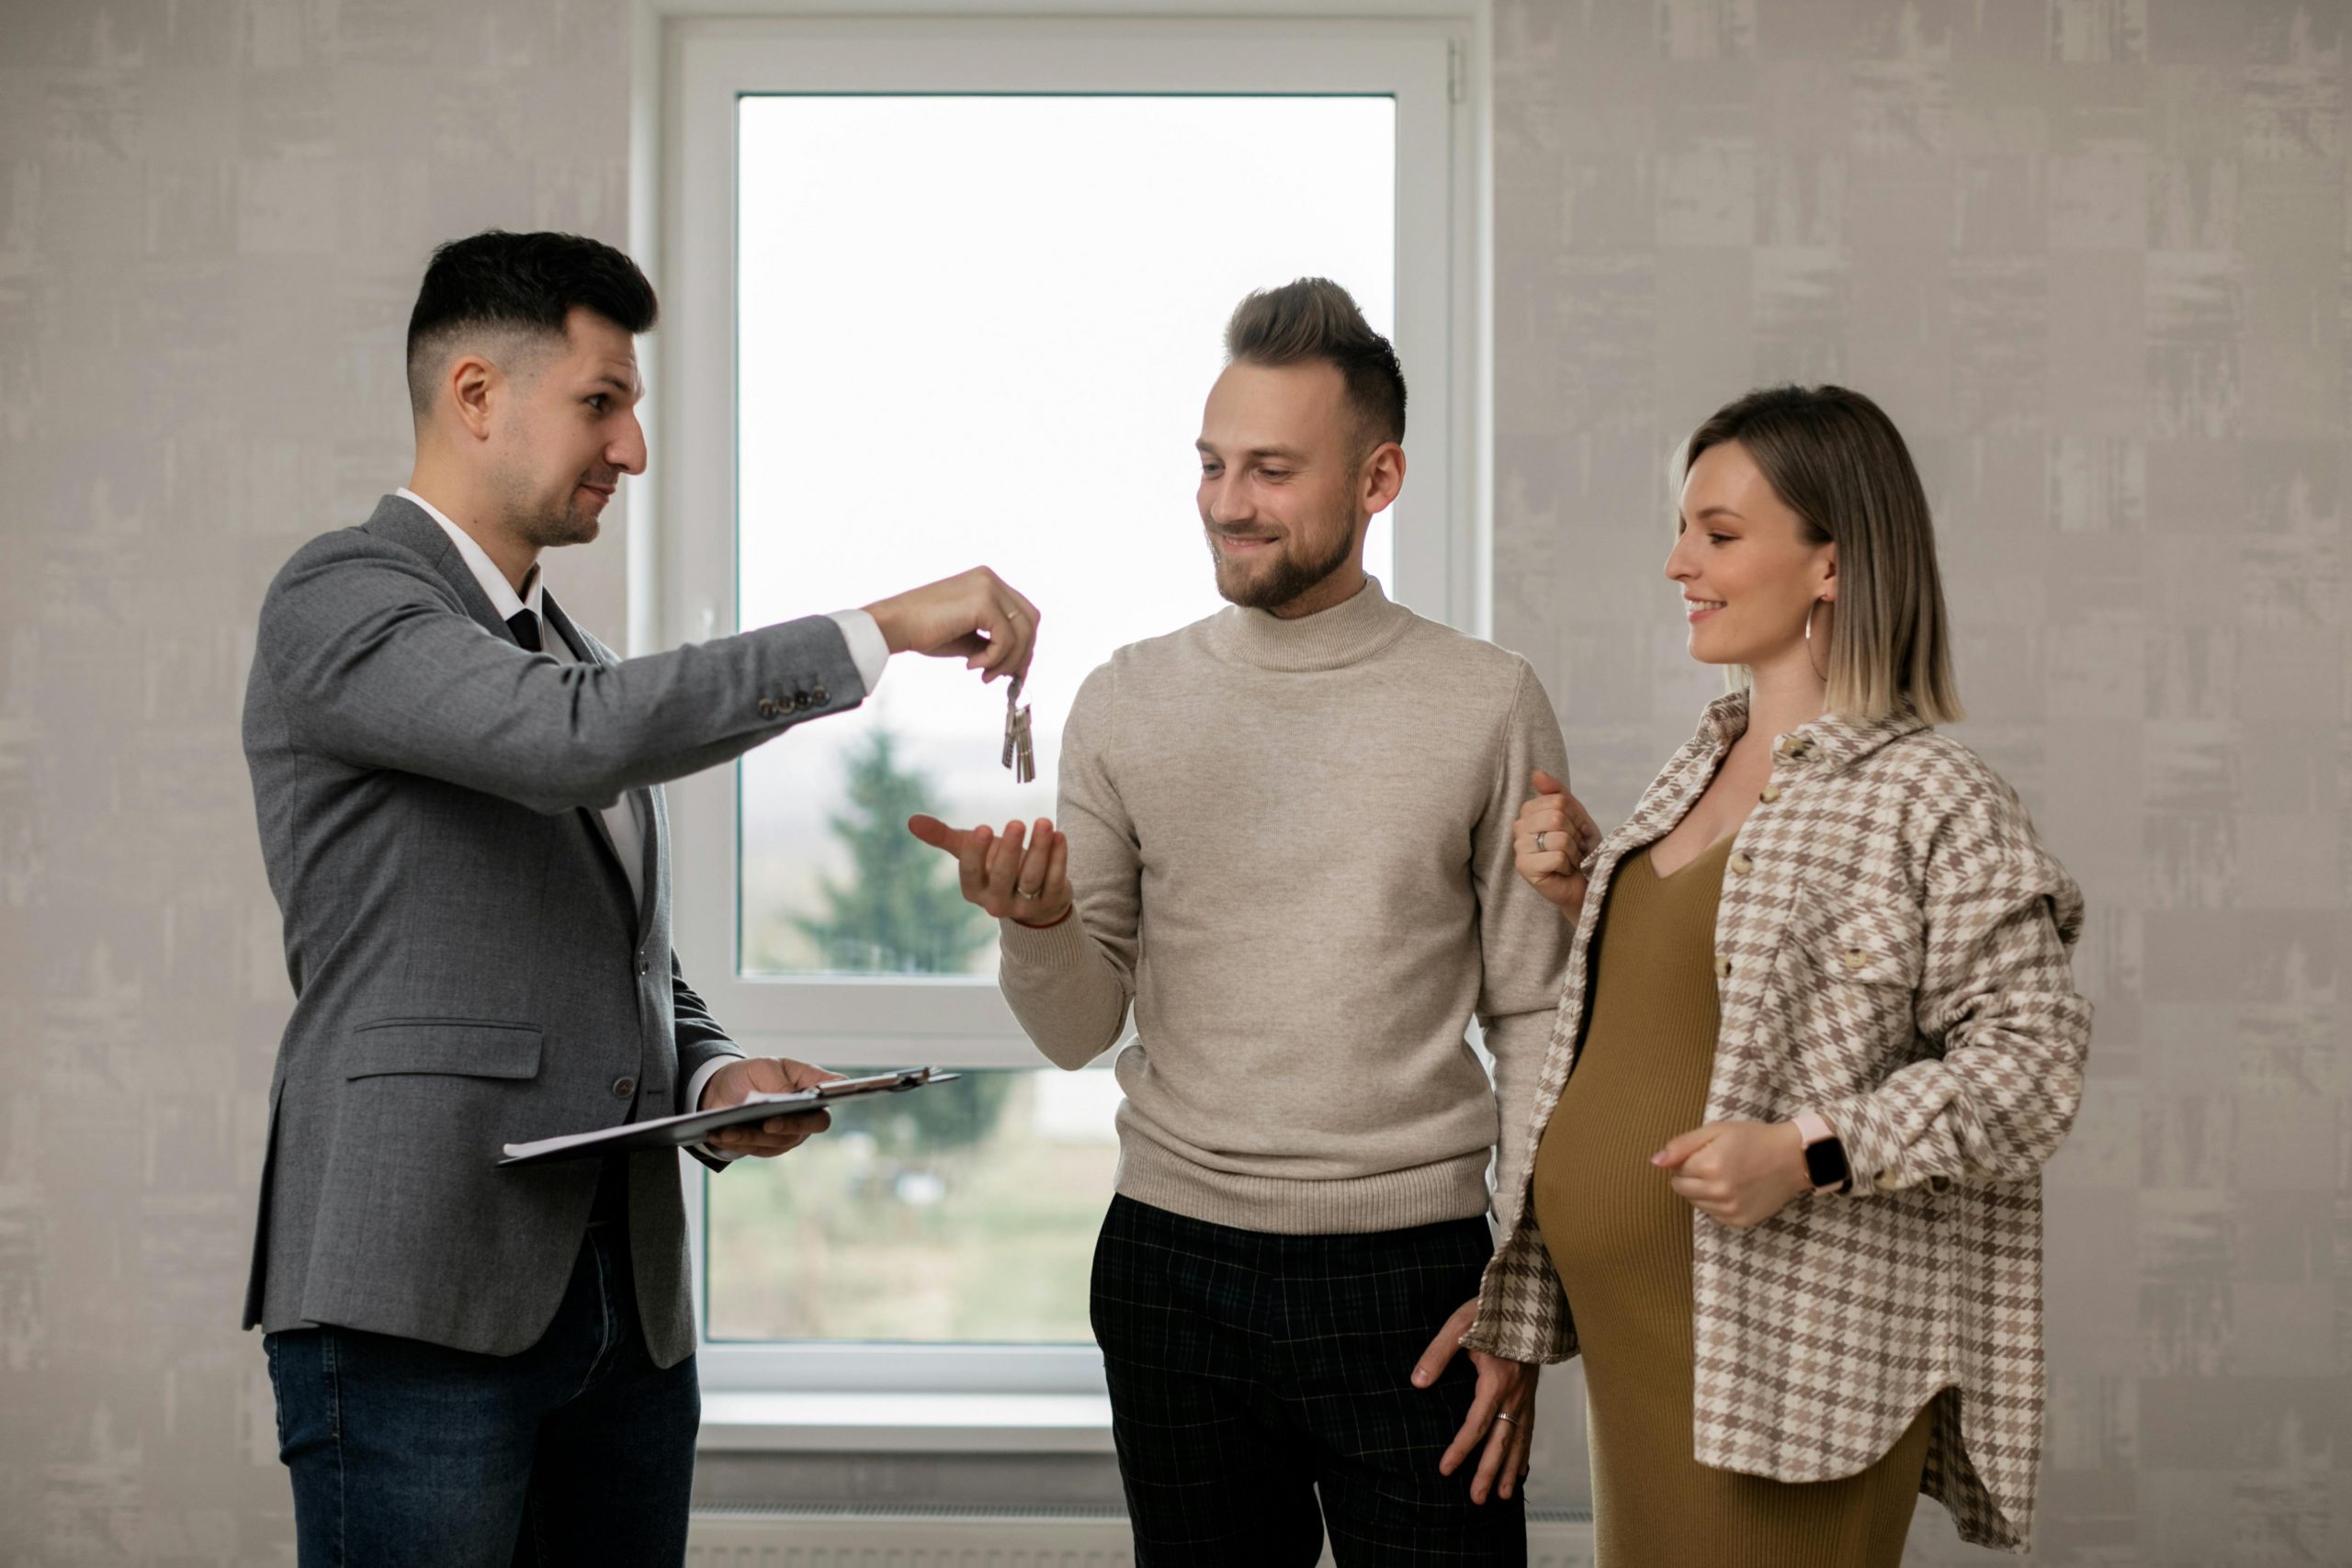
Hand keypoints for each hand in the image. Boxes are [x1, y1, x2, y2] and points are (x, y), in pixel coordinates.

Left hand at [699, 1056, 840, 1156]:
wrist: (723, 1089)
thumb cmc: (752, 1074)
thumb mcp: (765, 1068)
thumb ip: (780, 1082)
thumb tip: (791, 1096)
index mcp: (811, 1087)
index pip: (832, 1094)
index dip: (832, 1097)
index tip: (816, 1097)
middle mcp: (806, 1115)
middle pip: (807, 1127)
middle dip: (787, 1126)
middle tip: (768, 1123)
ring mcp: (789, 1134)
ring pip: (778, 1142)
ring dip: (751, 1136)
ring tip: (728, 1129)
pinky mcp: (768, 1147)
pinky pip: (756, 1149)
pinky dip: (738, 1142)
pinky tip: (719, 1134)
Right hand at [861, 567, 1039, 682]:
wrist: (894, 625)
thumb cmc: (924, 632)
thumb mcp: (967, 637)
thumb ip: (993, 643)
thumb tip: (1018, 665)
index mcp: (987, 583)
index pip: (1023, 613)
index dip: (1025, 644)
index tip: (1015, 670)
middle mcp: (990, 579)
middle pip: (1030, 620)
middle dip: (1023, 653)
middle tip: (1006, 677)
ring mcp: (987, 587)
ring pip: (1022, 631)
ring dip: (1007, 661)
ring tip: (984, 674)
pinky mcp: (982, 601)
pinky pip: (1005, 638)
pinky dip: (994, 658)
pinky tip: (971, 665)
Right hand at [908, 814, 1072, 927]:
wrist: (1031, 893)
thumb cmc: (994, 865)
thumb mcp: (969, 851)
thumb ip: (942, 837)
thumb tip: (911, 821)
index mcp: (974, 890)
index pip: (970, 874)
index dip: (976, 853)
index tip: (982, 828)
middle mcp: (997, 902)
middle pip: (1003, 876)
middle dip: (1009, 849)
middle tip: (1016, 822)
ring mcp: (1024, 905)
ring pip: (1032, 877)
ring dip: (1039, 849)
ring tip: (1044, 823)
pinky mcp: (1050, 902)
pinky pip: (1055, 879)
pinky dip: (1058, 857)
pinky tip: (1059, 836)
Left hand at [1411, 1297, 1536, 1503]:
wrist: (1528, 1297)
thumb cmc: (1492, 1309)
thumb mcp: (1460, 1325)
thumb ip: (1438, 1354)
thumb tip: (1417, 1381)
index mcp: (1497, 1380)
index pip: (1476, 1425)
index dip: (1460, 1449)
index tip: (1445, 1470)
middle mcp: (1515, 1394)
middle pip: (1501, 1442)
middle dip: (1488, 1472)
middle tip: (1477, 1499)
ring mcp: (1527, 1395)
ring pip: (1519, 1440)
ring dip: (1510, 1469)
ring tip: (1503, 1495)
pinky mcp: (1531, 1392)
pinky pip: (1530, 1429)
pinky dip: (1524, 1452)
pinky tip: (1520, 1468)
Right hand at [1513, 770, 1601, 915]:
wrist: (1587, 882)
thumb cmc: (1580, 850)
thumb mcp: (1575, 816)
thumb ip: (1557, 793)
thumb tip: (1536, 773)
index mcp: (1529, 812)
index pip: (1557, 800)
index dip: (1574, 817)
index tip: (1573, 831)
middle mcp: (1519, 828)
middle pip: (1557, 817)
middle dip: (1574, 835)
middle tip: (1572, 848)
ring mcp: (1519, 848)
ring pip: (1558, 837)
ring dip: (1573, 852)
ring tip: (1569, 861)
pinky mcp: (1524, 868)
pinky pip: (1556, 856)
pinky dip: (1568, 865)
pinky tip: (1563, 871)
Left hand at [1653, 1120, 1813, 1227]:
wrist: (1792, 1158)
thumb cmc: (1753, 1139)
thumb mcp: (1716, 1130)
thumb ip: (1681, 1145)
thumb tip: (1655, 1162)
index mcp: (1710, 1165)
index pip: (1676, 1170)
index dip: (1690, 1159)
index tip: (1709, 1152)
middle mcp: (1719, 1191)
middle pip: (1681, 1189)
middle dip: (1692, 1176)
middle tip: (1716, 1163)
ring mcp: (1730, 1209)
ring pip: (1695, 1203)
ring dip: (1703, 1191)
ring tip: (1727, 1176)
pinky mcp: (1739, 1221)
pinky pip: (1713, 1215)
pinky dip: (1717, 1204)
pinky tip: (1735, 1190)